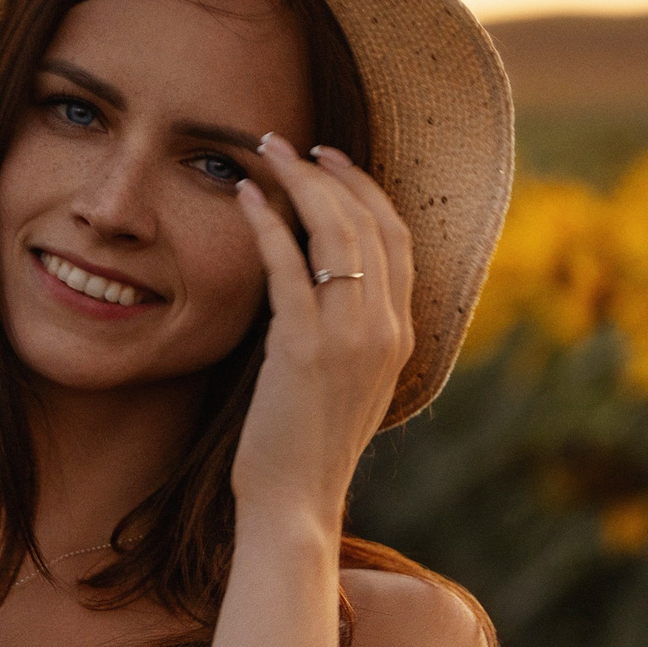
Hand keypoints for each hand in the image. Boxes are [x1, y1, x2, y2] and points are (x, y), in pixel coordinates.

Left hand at [231, 137, 416, 521]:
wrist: (297, 503)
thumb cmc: (308, 449)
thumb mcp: (348, 384)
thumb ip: (351, 335)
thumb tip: (322, 287)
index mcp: (402, 335)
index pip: (398, 240)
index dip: (366, 191)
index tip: (332, 162)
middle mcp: (385, 329)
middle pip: (371, 223)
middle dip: (332, 172)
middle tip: (293, 143)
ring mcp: (350, 338)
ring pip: (337, 234)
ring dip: (300, 183)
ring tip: (267, 151)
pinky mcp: (304, 349)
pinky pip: (288, 267)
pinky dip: (266, 224)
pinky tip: (245, 197)